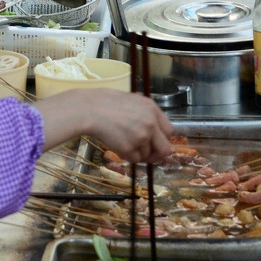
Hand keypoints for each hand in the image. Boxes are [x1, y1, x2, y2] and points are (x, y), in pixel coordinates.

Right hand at [37, 90, 173, 161]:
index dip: (162, 138)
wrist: (90, 109)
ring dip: (136, 153)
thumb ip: (146, 114)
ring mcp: (141, 137)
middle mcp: (151, 123)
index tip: (155, 142)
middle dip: (156, 154)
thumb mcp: (133, 101)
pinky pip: (134, 159)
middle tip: (147, 155)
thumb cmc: (107, 102)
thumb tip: (153, 129)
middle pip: (165, 149)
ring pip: (146, 155)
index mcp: (152, 109)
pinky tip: (117, 145)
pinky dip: (127, 156)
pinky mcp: (129, 148)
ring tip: (122, 141)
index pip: (170, 131)